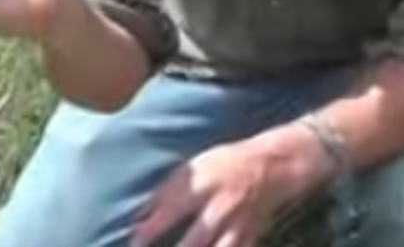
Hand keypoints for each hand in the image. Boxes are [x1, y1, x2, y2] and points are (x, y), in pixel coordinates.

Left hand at [132, 129, 329, 246]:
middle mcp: (219, 208)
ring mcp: (236, 227)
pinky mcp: (248, 239)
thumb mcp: (194, 167)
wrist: (271, 165)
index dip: (149, 228)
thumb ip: (167, 191)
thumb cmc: (223, 164)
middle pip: (194, 242)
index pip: (170, 210)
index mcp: (202, 185)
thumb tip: (139, 215)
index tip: (133, 240)